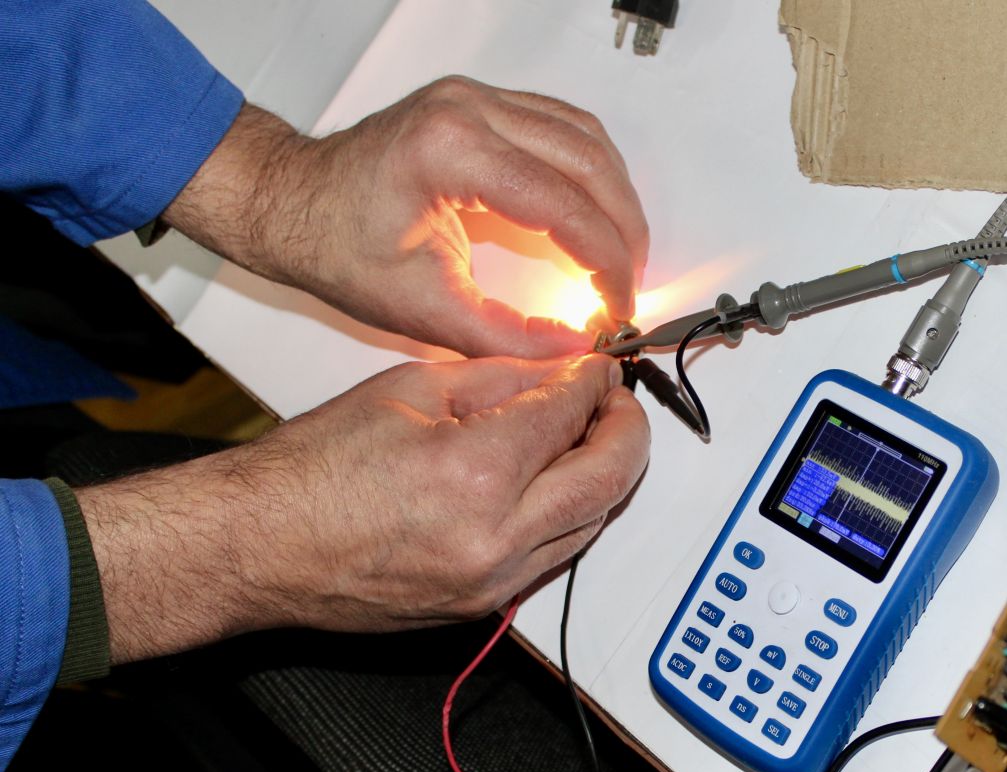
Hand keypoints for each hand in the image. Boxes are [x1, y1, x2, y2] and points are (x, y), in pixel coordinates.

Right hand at [76, 355, 647, 662]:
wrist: (259, 548)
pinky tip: (555, 483)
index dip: (595, 382)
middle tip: (617, 404)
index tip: (598, 368)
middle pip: (610, 478)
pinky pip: (556, 556)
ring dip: (605, 476)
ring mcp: (493, 581)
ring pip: (592, 523)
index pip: (572, 414)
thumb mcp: (409, 390)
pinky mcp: (483, 607)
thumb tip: (563, 371)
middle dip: (628, 430)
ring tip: (589, 438)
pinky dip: (570, 515)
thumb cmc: (311, 471)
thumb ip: (502, 379)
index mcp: (475, 471)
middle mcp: (496, 536)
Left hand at [164, 79, 648, 358]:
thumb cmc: (335, 247)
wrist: (290, 205)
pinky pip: (563, 128)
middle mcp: (469, 110)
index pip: (564, 205)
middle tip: (627, 287)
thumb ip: (508, 336)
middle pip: (589, 164)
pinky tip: (595, 216)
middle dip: (623, 232)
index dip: (606, 263)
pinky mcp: (481, 105)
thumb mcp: (425, 309)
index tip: (617, 306)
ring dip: (615, 200)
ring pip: (586, 139)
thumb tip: (576, 349)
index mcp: (451, 153)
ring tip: (619, 258)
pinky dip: (591, 175)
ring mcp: (477, 99)